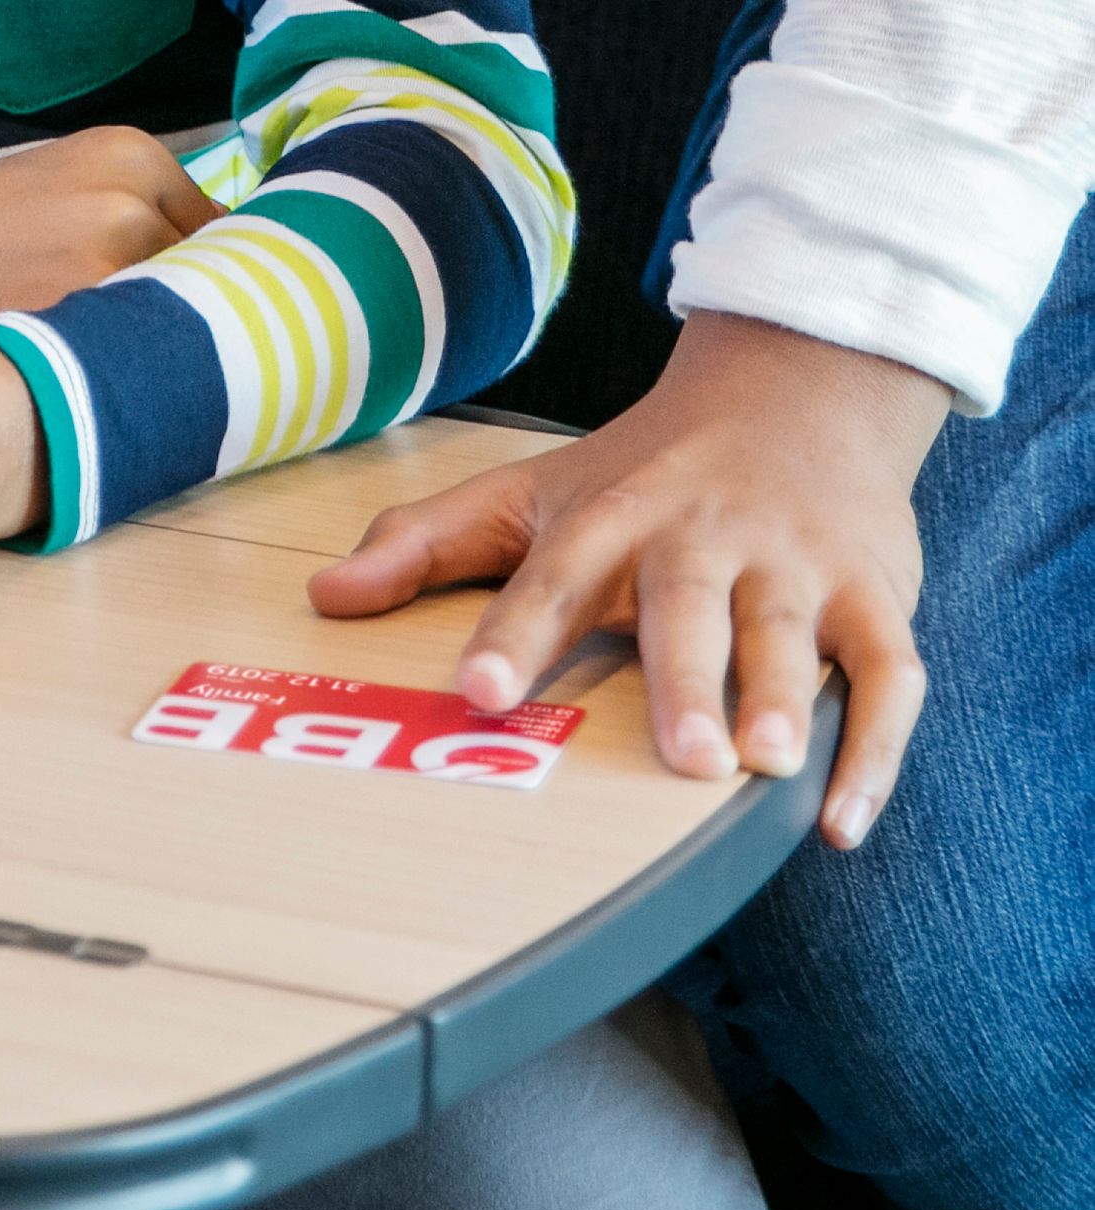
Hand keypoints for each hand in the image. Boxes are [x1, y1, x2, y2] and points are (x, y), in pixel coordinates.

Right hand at [0, 128, 215, 365]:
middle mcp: (130, 198)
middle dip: (202, 321)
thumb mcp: (59, 191)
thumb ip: (137, 216)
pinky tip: (103, 394)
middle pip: (220, 280)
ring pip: (186, 327)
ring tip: (131, 377)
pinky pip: (143, 367)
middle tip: (166, 358)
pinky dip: (134, 385)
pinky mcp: (77, 322)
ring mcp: (107, 260)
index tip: (204, 319)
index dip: (220, 283)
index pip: (231, 234)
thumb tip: (232, 273)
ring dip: (172, 358)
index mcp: (130, 153)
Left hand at [307, 313, 948, 847]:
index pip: (549, 575)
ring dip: (782, 699)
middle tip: (681, 757)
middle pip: (686, 606)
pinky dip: (873, 746)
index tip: (474, 692)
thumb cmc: (643, 470)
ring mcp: (792, 564)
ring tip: (763, 766)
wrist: (795, 390)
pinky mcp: (872, 593)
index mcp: (608, 516)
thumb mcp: (530, 490)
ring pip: (791, 635)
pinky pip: (887, 672)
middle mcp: (699, 536)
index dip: (512, 633)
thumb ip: (426, 542)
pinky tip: (842, 818)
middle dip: (684, 677)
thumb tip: (322, 596)